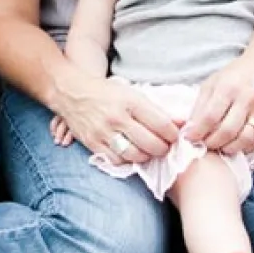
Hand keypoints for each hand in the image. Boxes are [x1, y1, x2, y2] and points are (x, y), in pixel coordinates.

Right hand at [53, 74, 178, 164]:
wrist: (71, 92)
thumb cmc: (106, 92)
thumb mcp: (132, 93)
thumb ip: (156, 109)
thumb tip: (182, 122)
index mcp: (130, 101)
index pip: (161, 123)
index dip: (173, 134)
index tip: (175, 136)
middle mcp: (117, 117)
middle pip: (151, 143)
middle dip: (163, 149)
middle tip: (164, 147)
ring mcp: (104, 132)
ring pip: (135, 155)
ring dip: (147, 156)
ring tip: (149, 151)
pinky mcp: (92, 143)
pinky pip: (117, 160)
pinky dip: (128, 160)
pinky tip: (131, 153)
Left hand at [184, 58, 253, 154]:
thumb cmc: (232, 76)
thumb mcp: (211, 84)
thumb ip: (199, 106)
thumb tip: (189, 129)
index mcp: (228, 88)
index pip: (210, 117)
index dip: (197, 132)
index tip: (188, 138)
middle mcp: (246, 99)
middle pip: (227, 131)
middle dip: (211, 143)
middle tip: (203, 144)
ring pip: (244, 139)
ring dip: (228, 148)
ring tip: (218, 146)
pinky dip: (243, 147)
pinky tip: (233, 144)